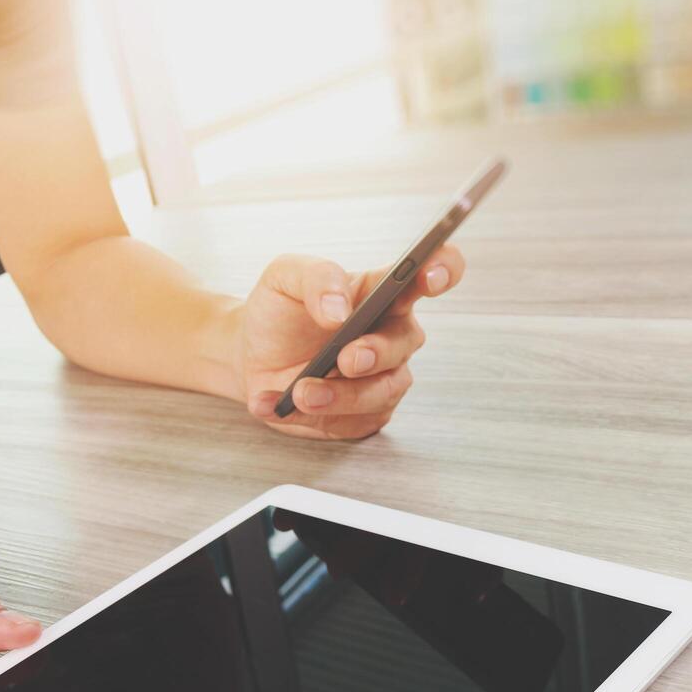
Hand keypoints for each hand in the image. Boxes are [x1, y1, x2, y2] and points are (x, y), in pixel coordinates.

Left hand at [236, 246, 464, 438]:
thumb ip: (317, 279)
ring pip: (382, 391)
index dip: (443, 270)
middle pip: (406, 342)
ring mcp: (381, 377)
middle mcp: (390, 334)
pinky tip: (274, 404)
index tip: (431, 275)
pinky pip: (351, 421)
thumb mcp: (285, 277)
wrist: (249, 354)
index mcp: (382, 292)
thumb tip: (339, 309)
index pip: (429, 273)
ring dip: (340, 396)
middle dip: (377, 353)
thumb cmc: (278, 311)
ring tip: (299, 392)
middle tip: (345, 359)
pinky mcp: (364, 414)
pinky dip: (310, 416)